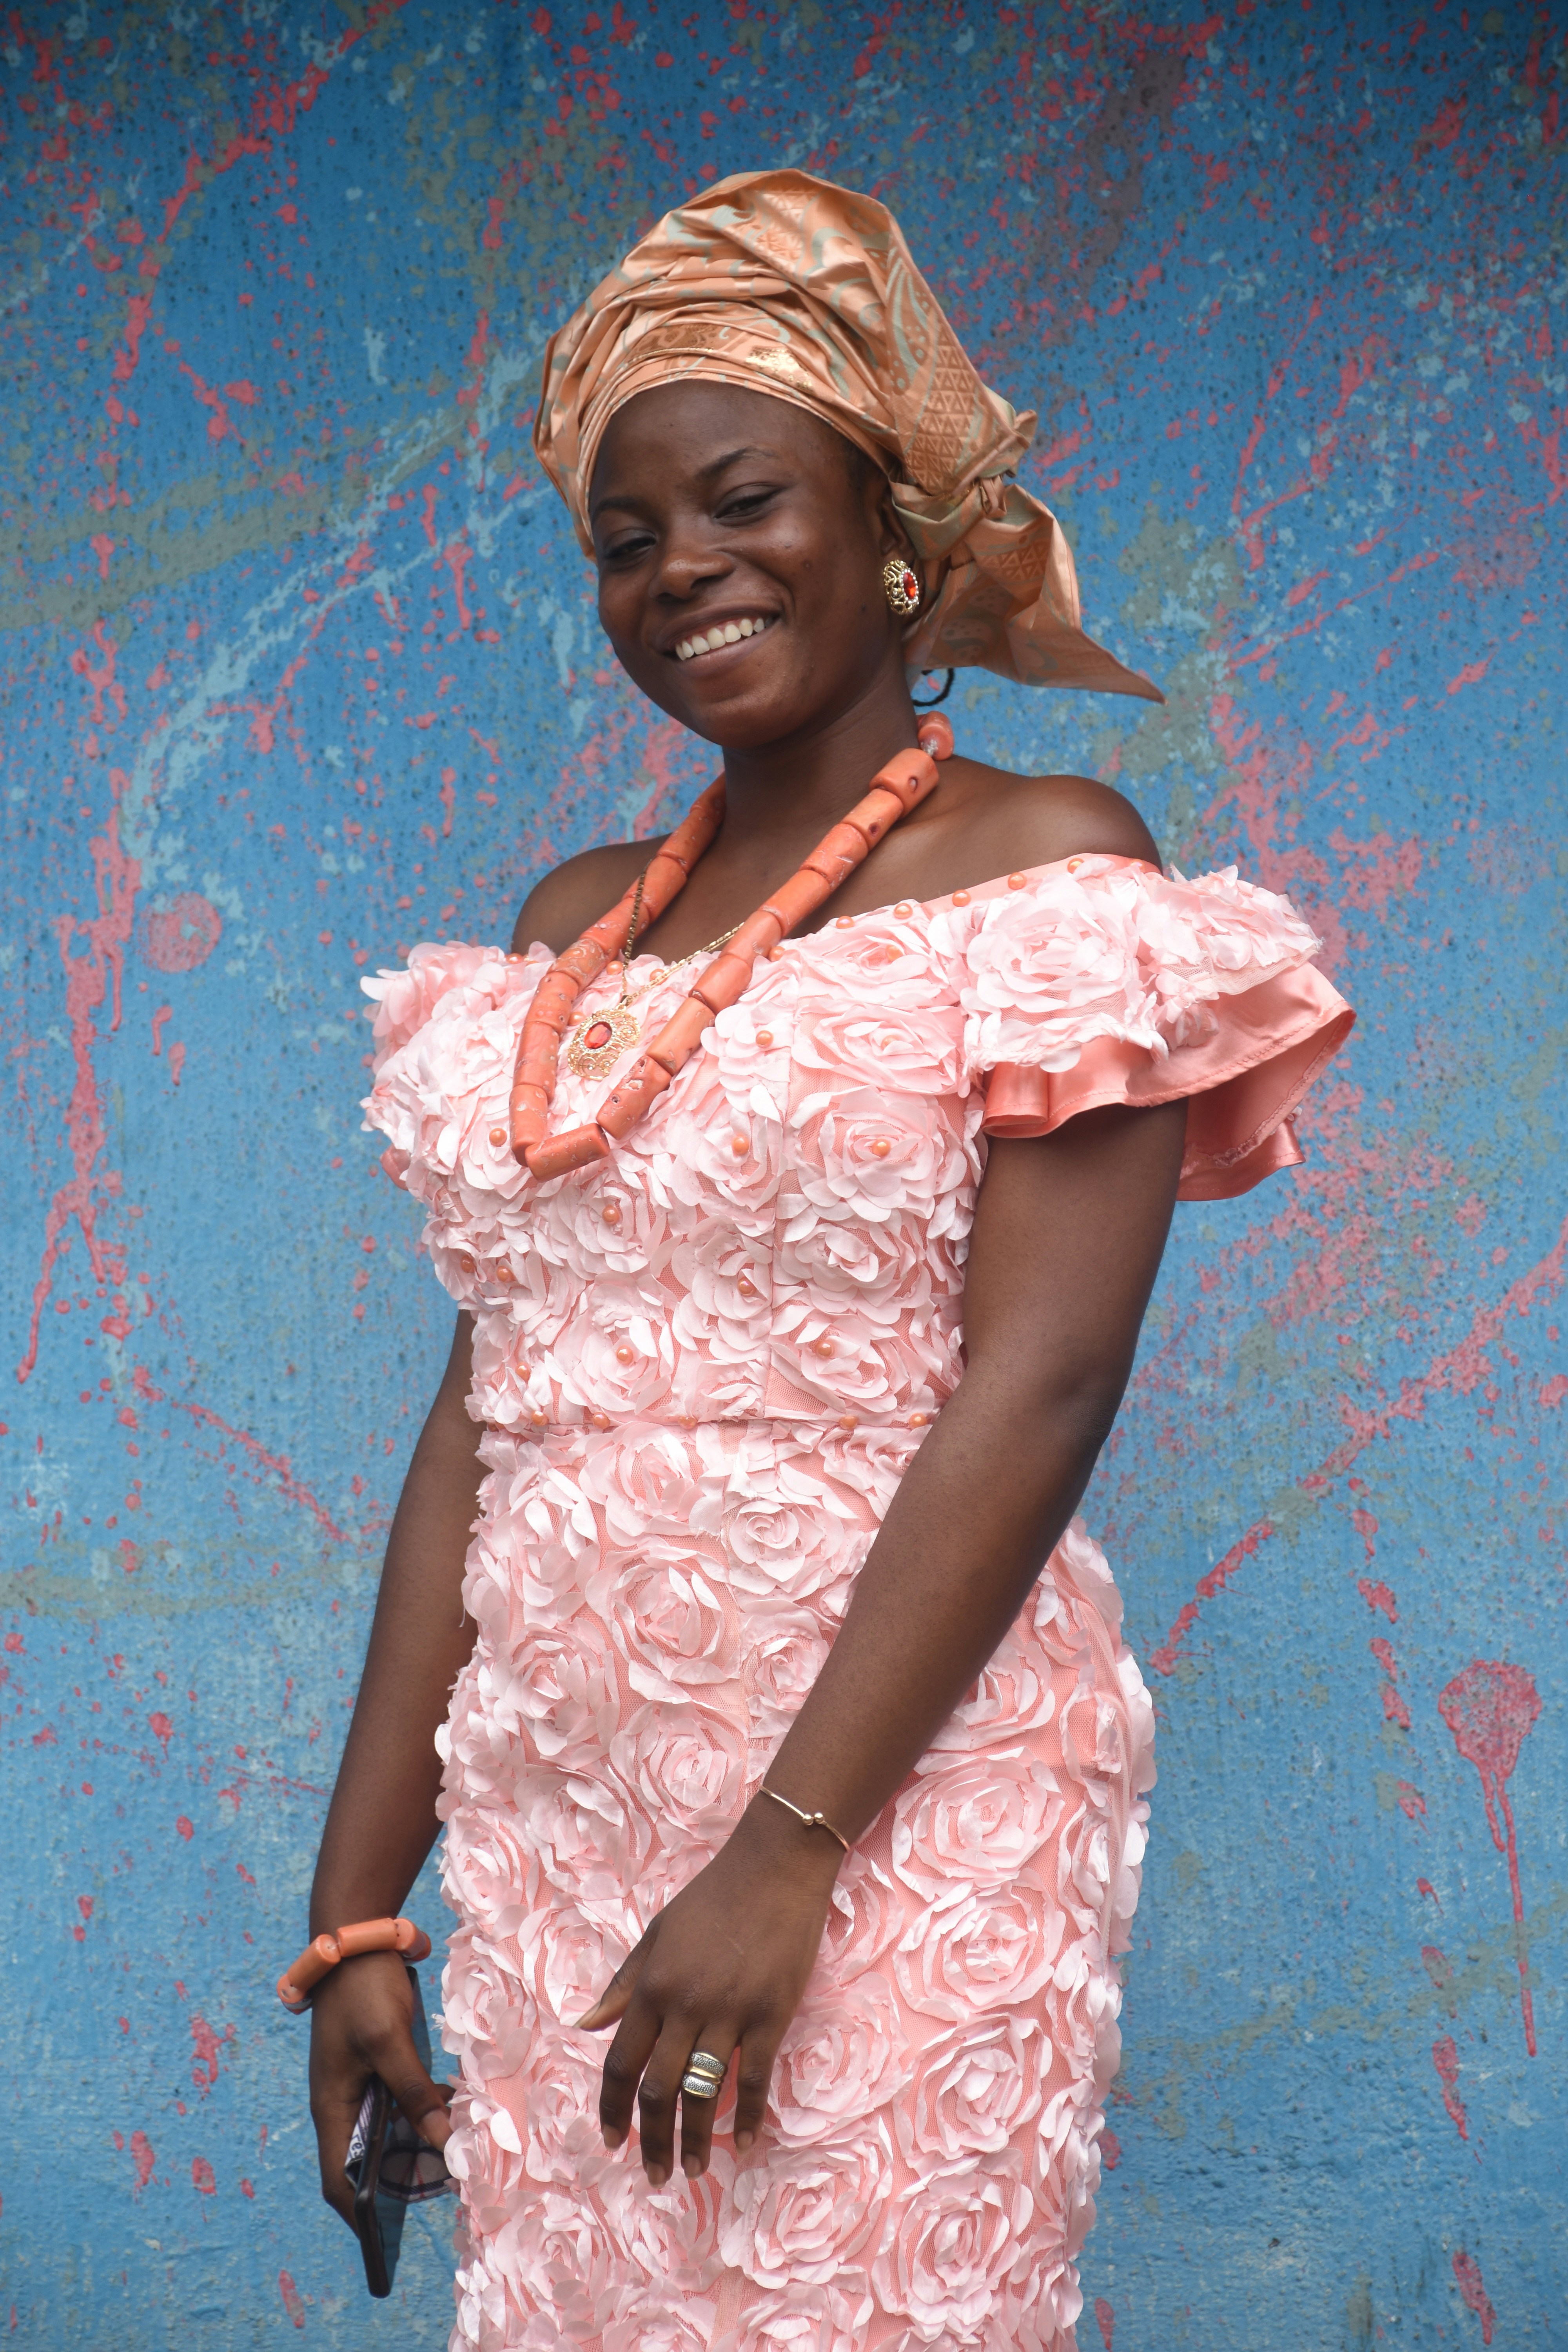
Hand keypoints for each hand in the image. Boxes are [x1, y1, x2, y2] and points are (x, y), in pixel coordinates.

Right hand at [308, 1950, 453, 2227]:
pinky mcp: (374, 2064)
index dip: (357, 2212)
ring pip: (382, 2132)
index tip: (384, 2235)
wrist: (356, 1939)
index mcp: (331, 2106)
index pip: (336, 2178)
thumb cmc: (364, 1990)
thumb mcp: (389, 2041)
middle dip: (395, 2182)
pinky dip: (418, 2115)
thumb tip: (444, 2142)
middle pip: (362, 2161)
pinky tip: (448, 2114)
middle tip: (439, 2193)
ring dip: (412, 2146)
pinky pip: (394, 2104)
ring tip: (452, 2159)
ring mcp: (356, 2083)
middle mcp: (340, 2102)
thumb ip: (414, 2092)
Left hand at [576, 1797, 842, 2186]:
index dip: (612, 2109)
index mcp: (652, 1986)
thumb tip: (587, 2024)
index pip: (621, 2063)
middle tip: (654, 2174)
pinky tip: (746, 2143)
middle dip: (652, 2141)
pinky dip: (751, 2117)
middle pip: (658, 2090)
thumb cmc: (713, 1896)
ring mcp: (730, 2012)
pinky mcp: (771, 2015)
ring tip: (692, 2170)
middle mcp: (685, 2005)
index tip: (611, 2142)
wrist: (775, 1866)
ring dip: (695, 2140)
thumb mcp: (657, 1933)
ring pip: (703, 2094)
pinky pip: (757, 2079)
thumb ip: (624, 1983)